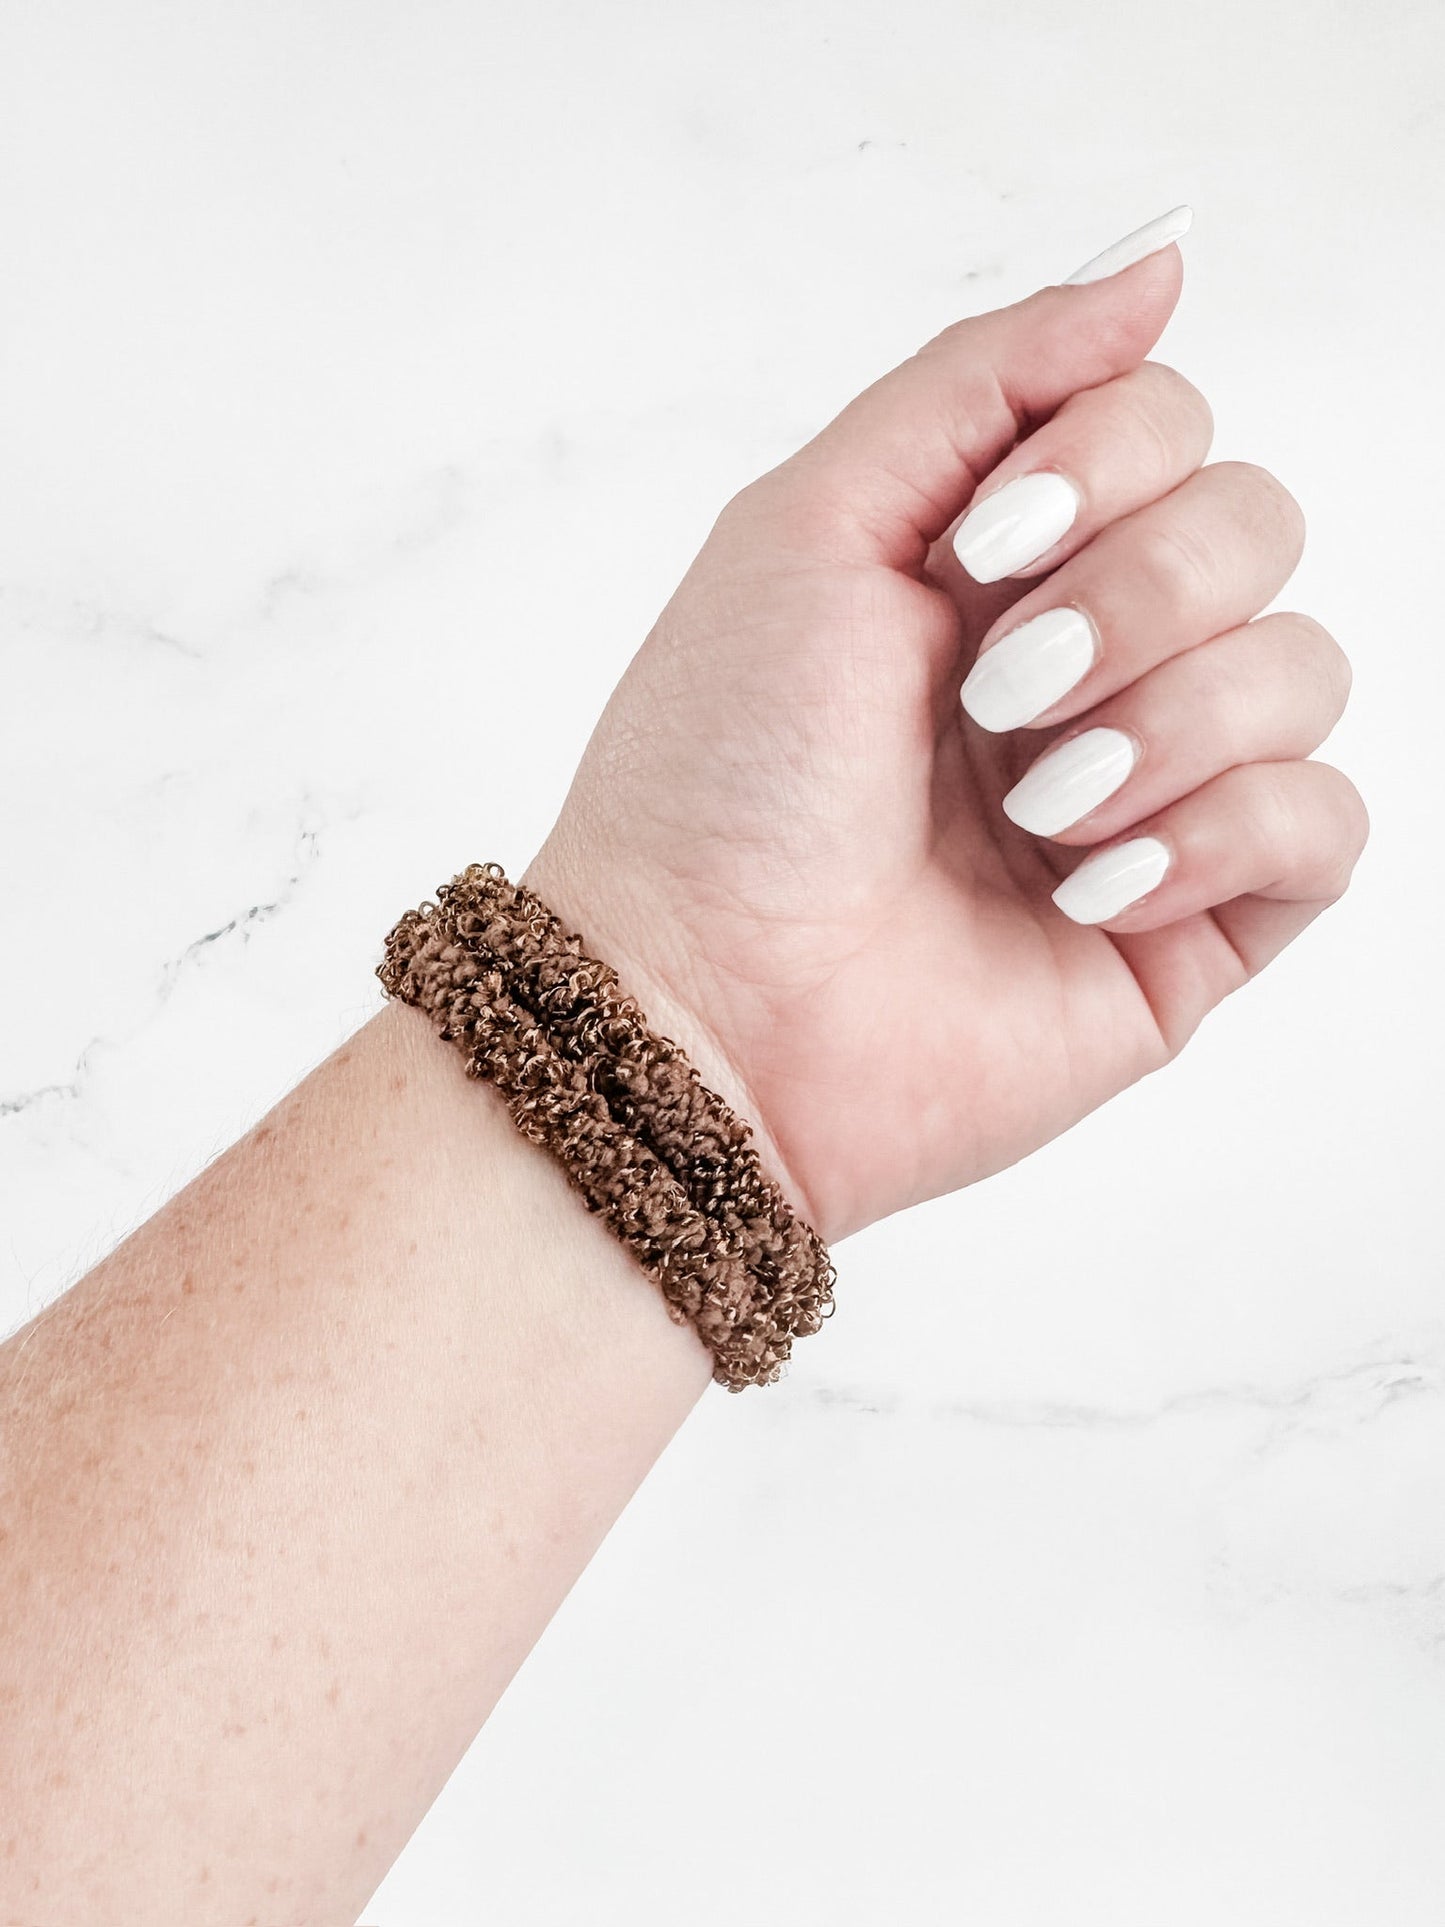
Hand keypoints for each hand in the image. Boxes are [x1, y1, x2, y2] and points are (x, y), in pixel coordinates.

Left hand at [523, 246, 1366, 1244]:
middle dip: (1136, 599)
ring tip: (1032, 814)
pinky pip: (1324, 824)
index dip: (1110, 463)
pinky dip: (1220, 836)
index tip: (984, 554)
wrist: (704, 1009)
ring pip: (1303, 670)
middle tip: (996, 699)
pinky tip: (1094, 889)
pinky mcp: (1197, 925)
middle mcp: (1089, 661)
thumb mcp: (811, 523)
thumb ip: (983, 380)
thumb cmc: (720, 777)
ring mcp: (1149, 794)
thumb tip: (1164, 260)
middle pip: (1256, 525)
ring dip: (1164, 726)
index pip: (1169, 421)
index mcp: (999, 561)